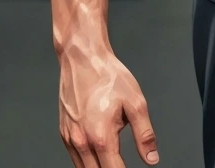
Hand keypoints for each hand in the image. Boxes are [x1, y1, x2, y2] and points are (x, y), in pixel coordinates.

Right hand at [59, 50, 158, 166]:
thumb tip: (151, 158)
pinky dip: (87, 160)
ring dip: (99, 166)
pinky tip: (99, 151)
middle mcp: (81, 143)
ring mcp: (70, 139)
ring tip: (113, 157)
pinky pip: (75, 158)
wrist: (82, 58)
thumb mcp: (135, 102)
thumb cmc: (108, 76)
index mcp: (101, 138)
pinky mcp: (64, 133)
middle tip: (122, 162)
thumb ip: (144, 134)